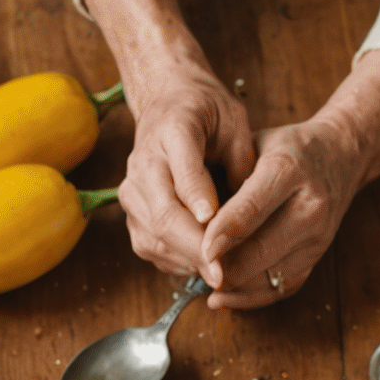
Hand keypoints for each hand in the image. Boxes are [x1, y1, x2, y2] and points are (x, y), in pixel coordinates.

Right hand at [113, 47, 253, 280]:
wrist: (166, 101)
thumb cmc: (207, 113)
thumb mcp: (235, 123)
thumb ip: (242, 163)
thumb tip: (247, 214)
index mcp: (174, 130)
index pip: (184, 170)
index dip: (199, 200)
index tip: (216, 227)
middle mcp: (143, 162)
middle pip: (163, 215)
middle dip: (195, 249)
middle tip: (223, 274)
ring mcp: (131, 189)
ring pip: (152, 237)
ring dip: (185, 262)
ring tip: (219, 278)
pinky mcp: (131, 211)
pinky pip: (149, 246)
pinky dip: (175, 262)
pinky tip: (201, 269)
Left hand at [197, 49, 379, 306]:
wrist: (340, 155)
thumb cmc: (286, 149)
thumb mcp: (253, 145)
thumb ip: (225, 175)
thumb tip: (186, 215)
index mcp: (288, 171)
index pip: (250, 209)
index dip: (220, 234)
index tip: (197, 249)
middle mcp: (309, 207)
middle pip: (259, 250)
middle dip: (220, 266)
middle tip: (188, 268)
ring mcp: (317, 236)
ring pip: (268, 275)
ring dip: (231, 284)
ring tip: (198, 281)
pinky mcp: (318, 257)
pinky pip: (281, 288)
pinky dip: (249, 297)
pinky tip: (222, 296)